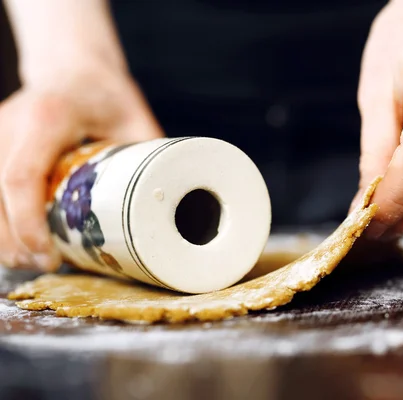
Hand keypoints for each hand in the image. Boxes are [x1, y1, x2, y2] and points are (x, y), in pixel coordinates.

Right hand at [0, 62, 162, 270]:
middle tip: (46, 265)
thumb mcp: (137, 121)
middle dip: (14, 241)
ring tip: (33, 259)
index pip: (22, 177)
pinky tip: (19, 238)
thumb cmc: (108, 96)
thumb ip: (150, 160)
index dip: (28, 224)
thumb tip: (169, 208)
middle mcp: (11, 122)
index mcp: (49, 117)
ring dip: (2, 236)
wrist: (75, 70)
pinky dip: (0, 219)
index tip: (48, 256)